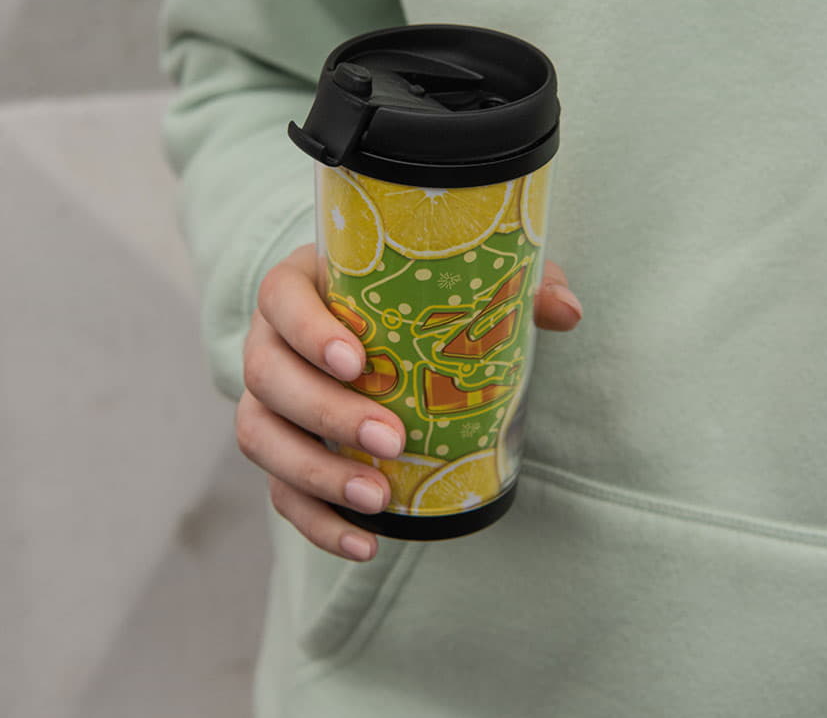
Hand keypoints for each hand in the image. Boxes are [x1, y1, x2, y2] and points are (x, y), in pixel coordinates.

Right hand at [237, 244, 581, 561]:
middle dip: (326, 412)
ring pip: (260, 435)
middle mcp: (271, 341)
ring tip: (377, 499)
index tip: (357, 360)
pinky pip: (278, 489)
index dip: (309, 330)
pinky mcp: (280, 450)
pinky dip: (315, 521)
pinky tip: (365, 542)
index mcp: (303, 286)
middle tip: (391, 439)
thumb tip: (566, 313)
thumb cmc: (411, 300)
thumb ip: (510, 288)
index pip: (281, 298)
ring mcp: (269, 399)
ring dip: (314, 473)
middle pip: (268, 375)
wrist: (372, 332)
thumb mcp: (457, 283)